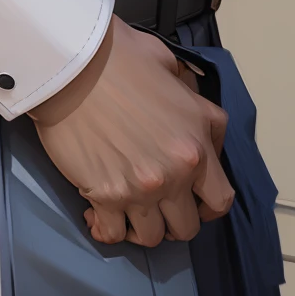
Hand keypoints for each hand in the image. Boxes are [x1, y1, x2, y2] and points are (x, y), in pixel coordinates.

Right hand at [28, 18, 234, 246]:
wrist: (74, 63)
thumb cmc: (119, 56)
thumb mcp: (170, 65)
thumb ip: (188, 96)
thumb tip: (189, 110)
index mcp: (197, 140)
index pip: (221, 197)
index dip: (209, 204)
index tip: (195, 200)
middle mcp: (176, 171)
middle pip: (187, 227)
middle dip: (174, 218)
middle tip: (158, 202)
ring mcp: (141, 188)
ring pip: (151, 238)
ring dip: (140, 225)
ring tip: (127, 206)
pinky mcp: (106, 196)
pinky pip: (112, 235)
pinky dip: (105, 228)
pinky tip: (97, 212)